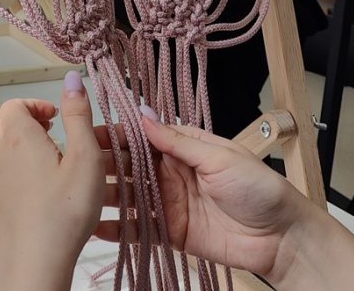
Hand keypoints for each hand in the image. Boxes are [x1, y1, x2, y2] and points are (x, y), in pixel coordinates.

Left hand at [0, 71, 104, 289]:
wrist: (35, 263)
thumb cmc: (64, 213)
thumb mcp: (85, 157)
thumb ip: (78, 115)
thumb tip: (72, 79)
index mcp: (18, 137)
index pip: (14, 104)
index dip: (36, 105)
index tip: (56, 118)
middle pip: (1, 123)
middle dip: (25, 123)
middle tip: (52, 136)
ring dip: (18, 147)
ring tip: (48, 164)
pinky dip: (13, 172)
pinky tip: (38, 191)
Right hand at [94, 107, 317, 282]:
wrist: (280, 237)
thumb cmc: (259, 189)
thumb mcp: (220, 157)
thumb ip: (179, 142)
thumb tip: (145, 115)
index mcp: (184, 148)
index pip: (142, 137)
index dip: (116, 135)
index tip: (88, 134)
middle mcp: (171, 173)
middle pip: (129, 166)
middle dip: (102, 165)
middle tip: (73, 165)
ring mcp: (168, 203)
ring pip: (128, 196)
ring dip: (104, 195)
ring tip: (78, 195)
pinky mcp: (169, 231)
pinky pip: (137, 228)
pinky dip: (116, 229)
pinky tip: (94, 227)